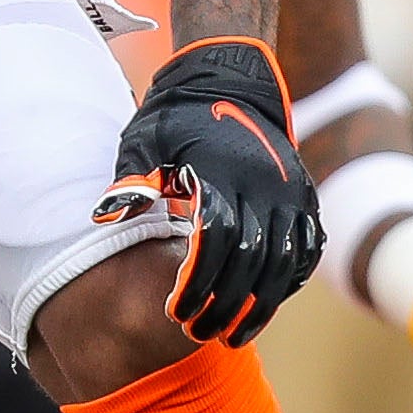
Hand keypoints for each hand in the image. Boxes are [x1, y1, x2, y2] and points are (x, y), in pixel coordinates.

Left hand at [93, 37, 320, 345]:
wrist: (231, 77)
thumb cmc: (178, 115)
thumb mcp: (145, 136)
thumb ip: (131, 178)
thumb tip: (105, 216)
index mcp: (222, 170)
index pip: (215, 240)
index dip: (197, 282)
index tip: (176, 312)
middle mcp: (265, 182)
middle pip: (252, 259)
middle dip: (226, 303)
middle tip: (199, 333)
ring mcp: (291, 189)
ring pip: (286, 261)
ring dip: (262, 304)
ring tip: (235, 335)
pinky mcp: (305, 194)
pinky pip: (307, 247)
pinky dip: (290, 279)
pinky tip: (267, 304)